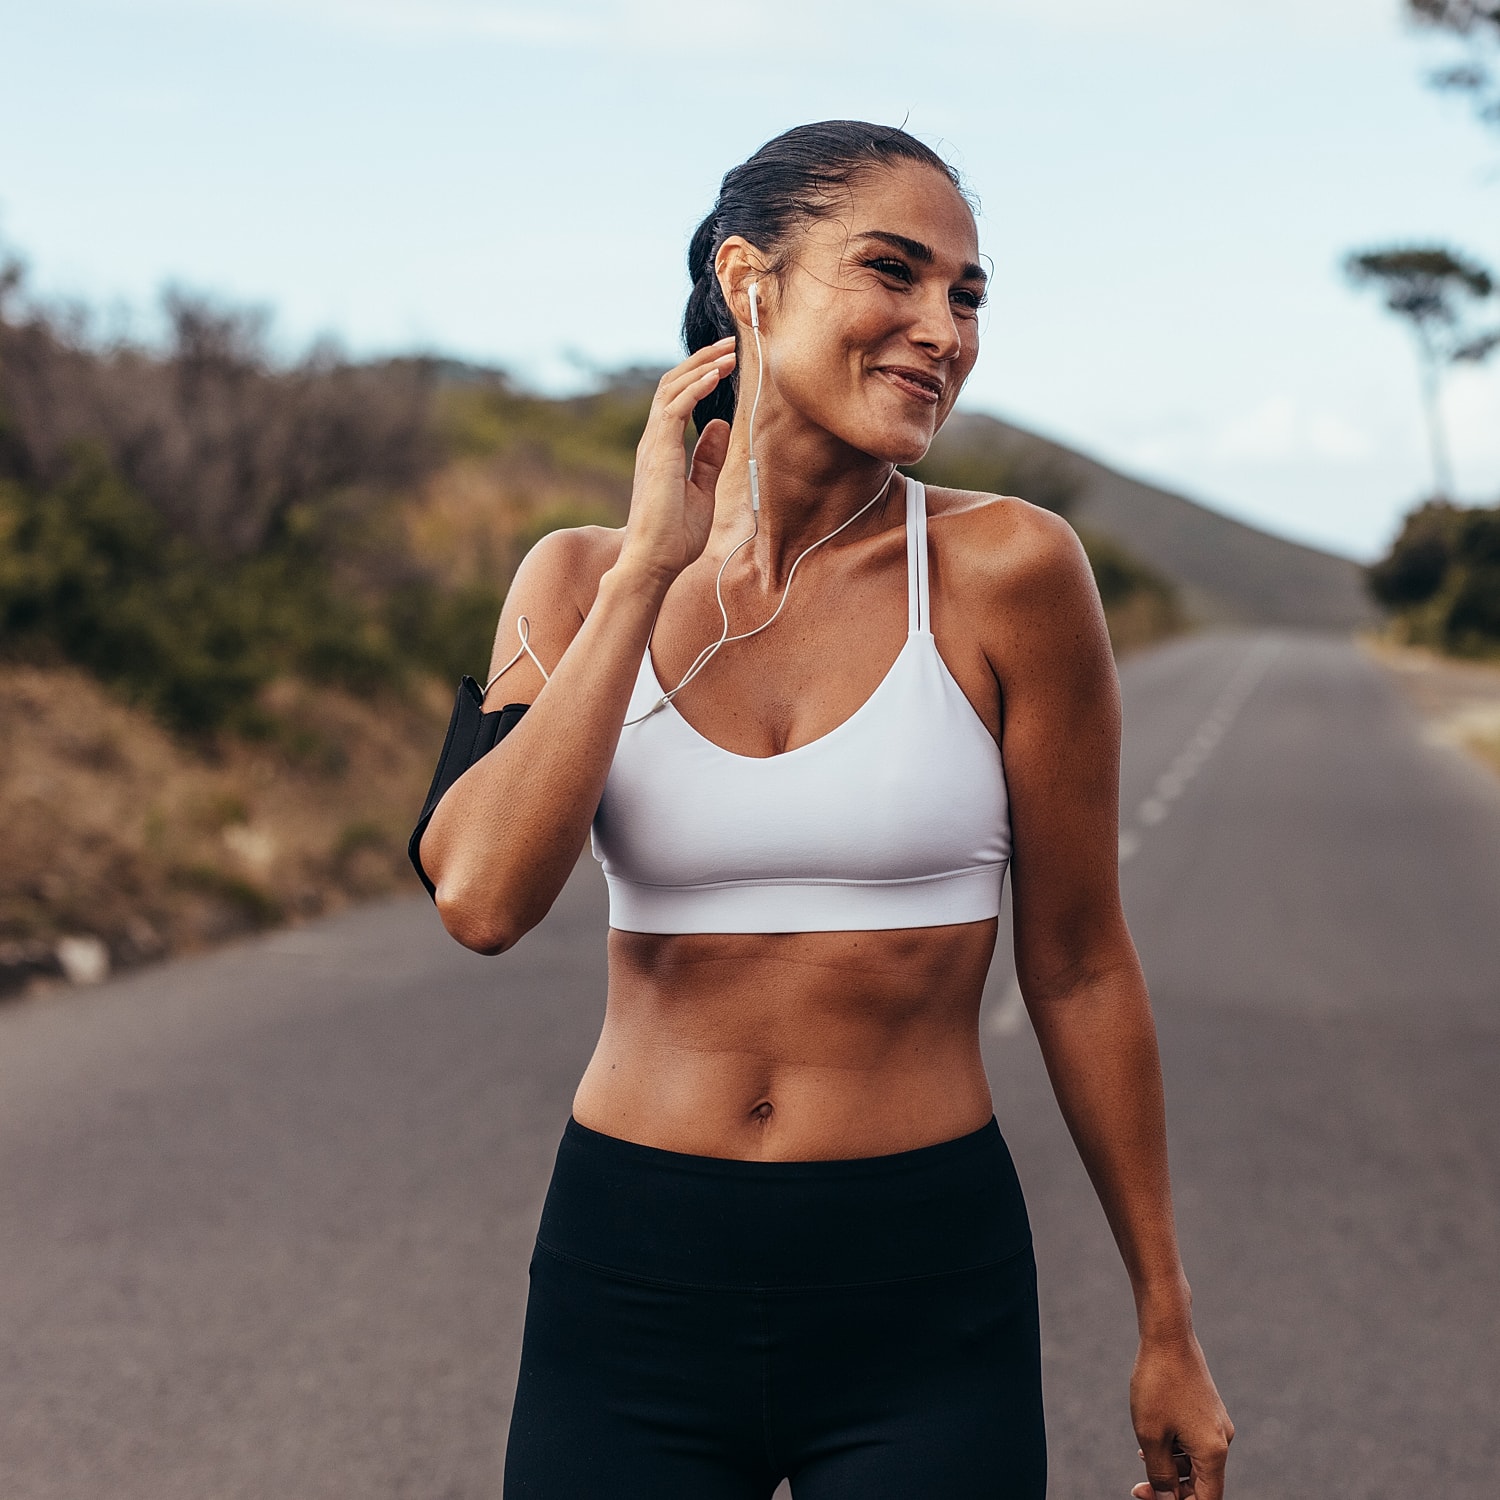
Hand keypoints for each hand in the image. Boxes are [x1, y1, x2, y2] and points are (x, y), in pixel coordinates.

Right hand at [617, 338, 735, 589]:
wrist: (655, 562)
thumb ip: (709, 458)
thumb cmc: (675, 536)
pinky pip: (675, 408)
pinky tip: (715, 376)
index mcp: (662, 450)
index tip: (724, 363)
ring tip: (727, 354)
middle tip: (728, 347)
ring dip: (701, 367)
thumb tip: (720, 424)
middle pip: (671, 385)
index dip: (699, 377)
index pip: (676, 400)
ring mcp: (653, 445)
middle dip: (700, 362)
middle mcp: (654, 441)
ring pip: (671, 389)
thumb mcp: (702, 492)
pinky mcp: (658, 452)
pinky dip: (695, 388)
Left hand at [1128, 1331, 1233, 1499]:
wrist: (1168, 1335)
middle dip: (1171, 1488)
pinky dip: (1175, 1447)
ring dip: (1171, 1466)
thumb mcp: (1151, 1435)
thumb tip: (1168, 1499)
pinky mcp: (1208, 1410)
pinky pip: (1194, 1441)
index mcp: (1213, 1453)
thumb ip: (1160, 1474)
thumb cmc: (1158, 1384)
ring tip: (1143, 1455)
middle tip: (1138, 1486)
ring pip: (1195, 1461)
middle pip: (1201, 1483)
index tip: (1148, 1497)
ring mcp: (1217, 1424)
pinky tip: (1153, 1440)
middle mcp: (1222, 1441)